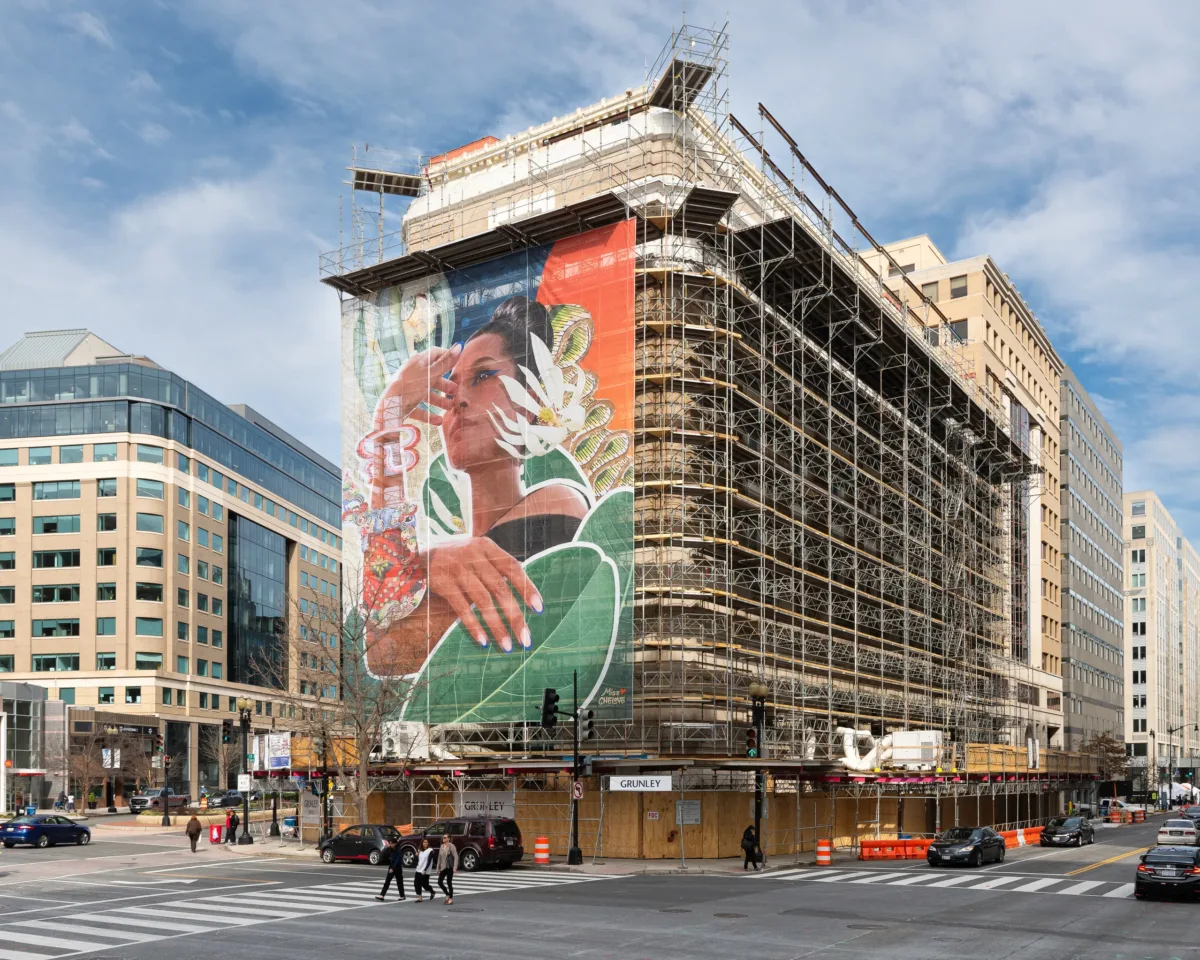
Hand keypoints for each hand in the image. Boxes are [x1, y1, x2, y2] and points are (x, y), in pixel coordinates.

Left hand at [371, 344, 460, 432]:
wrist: (389, 408)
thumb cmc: (410, 387)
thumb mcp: (430, 374)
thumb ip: (445, 363)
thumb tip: (459, 346)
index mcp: (418, 362)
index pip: (435, 353)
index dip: (447, 356)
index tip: (459, 363)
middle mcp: (413, 373)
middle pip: (432, 376)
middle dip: (445, 384)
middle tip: (456, 391)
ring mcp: (409, 389)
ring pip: (427, 393)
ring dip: (439, 400)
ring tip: (450, 407)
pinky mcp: (405, 404)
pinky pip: (419, 408)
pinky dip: (429, 415)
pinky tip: (439, 421)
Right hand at [425, 538, 542, 651]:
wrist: (418, 554)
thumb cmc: (457, 558)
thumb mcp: (477, 553)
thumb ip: (497, 568)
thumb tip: (524, 593)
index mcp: (487, 547)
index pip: (513, 568)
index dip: (527, 588)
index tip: (539, 608)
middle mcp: (474, 556)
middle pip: (500, 589)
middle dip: (515, 616)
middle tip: (526, 639)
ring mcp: (458, 570)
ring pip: (483, 601)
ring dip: (497, 626)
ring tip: (507, 645)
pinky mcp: (443, 584)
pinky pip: (462, 608)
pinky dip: (474, 626)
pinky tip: (483, 641)